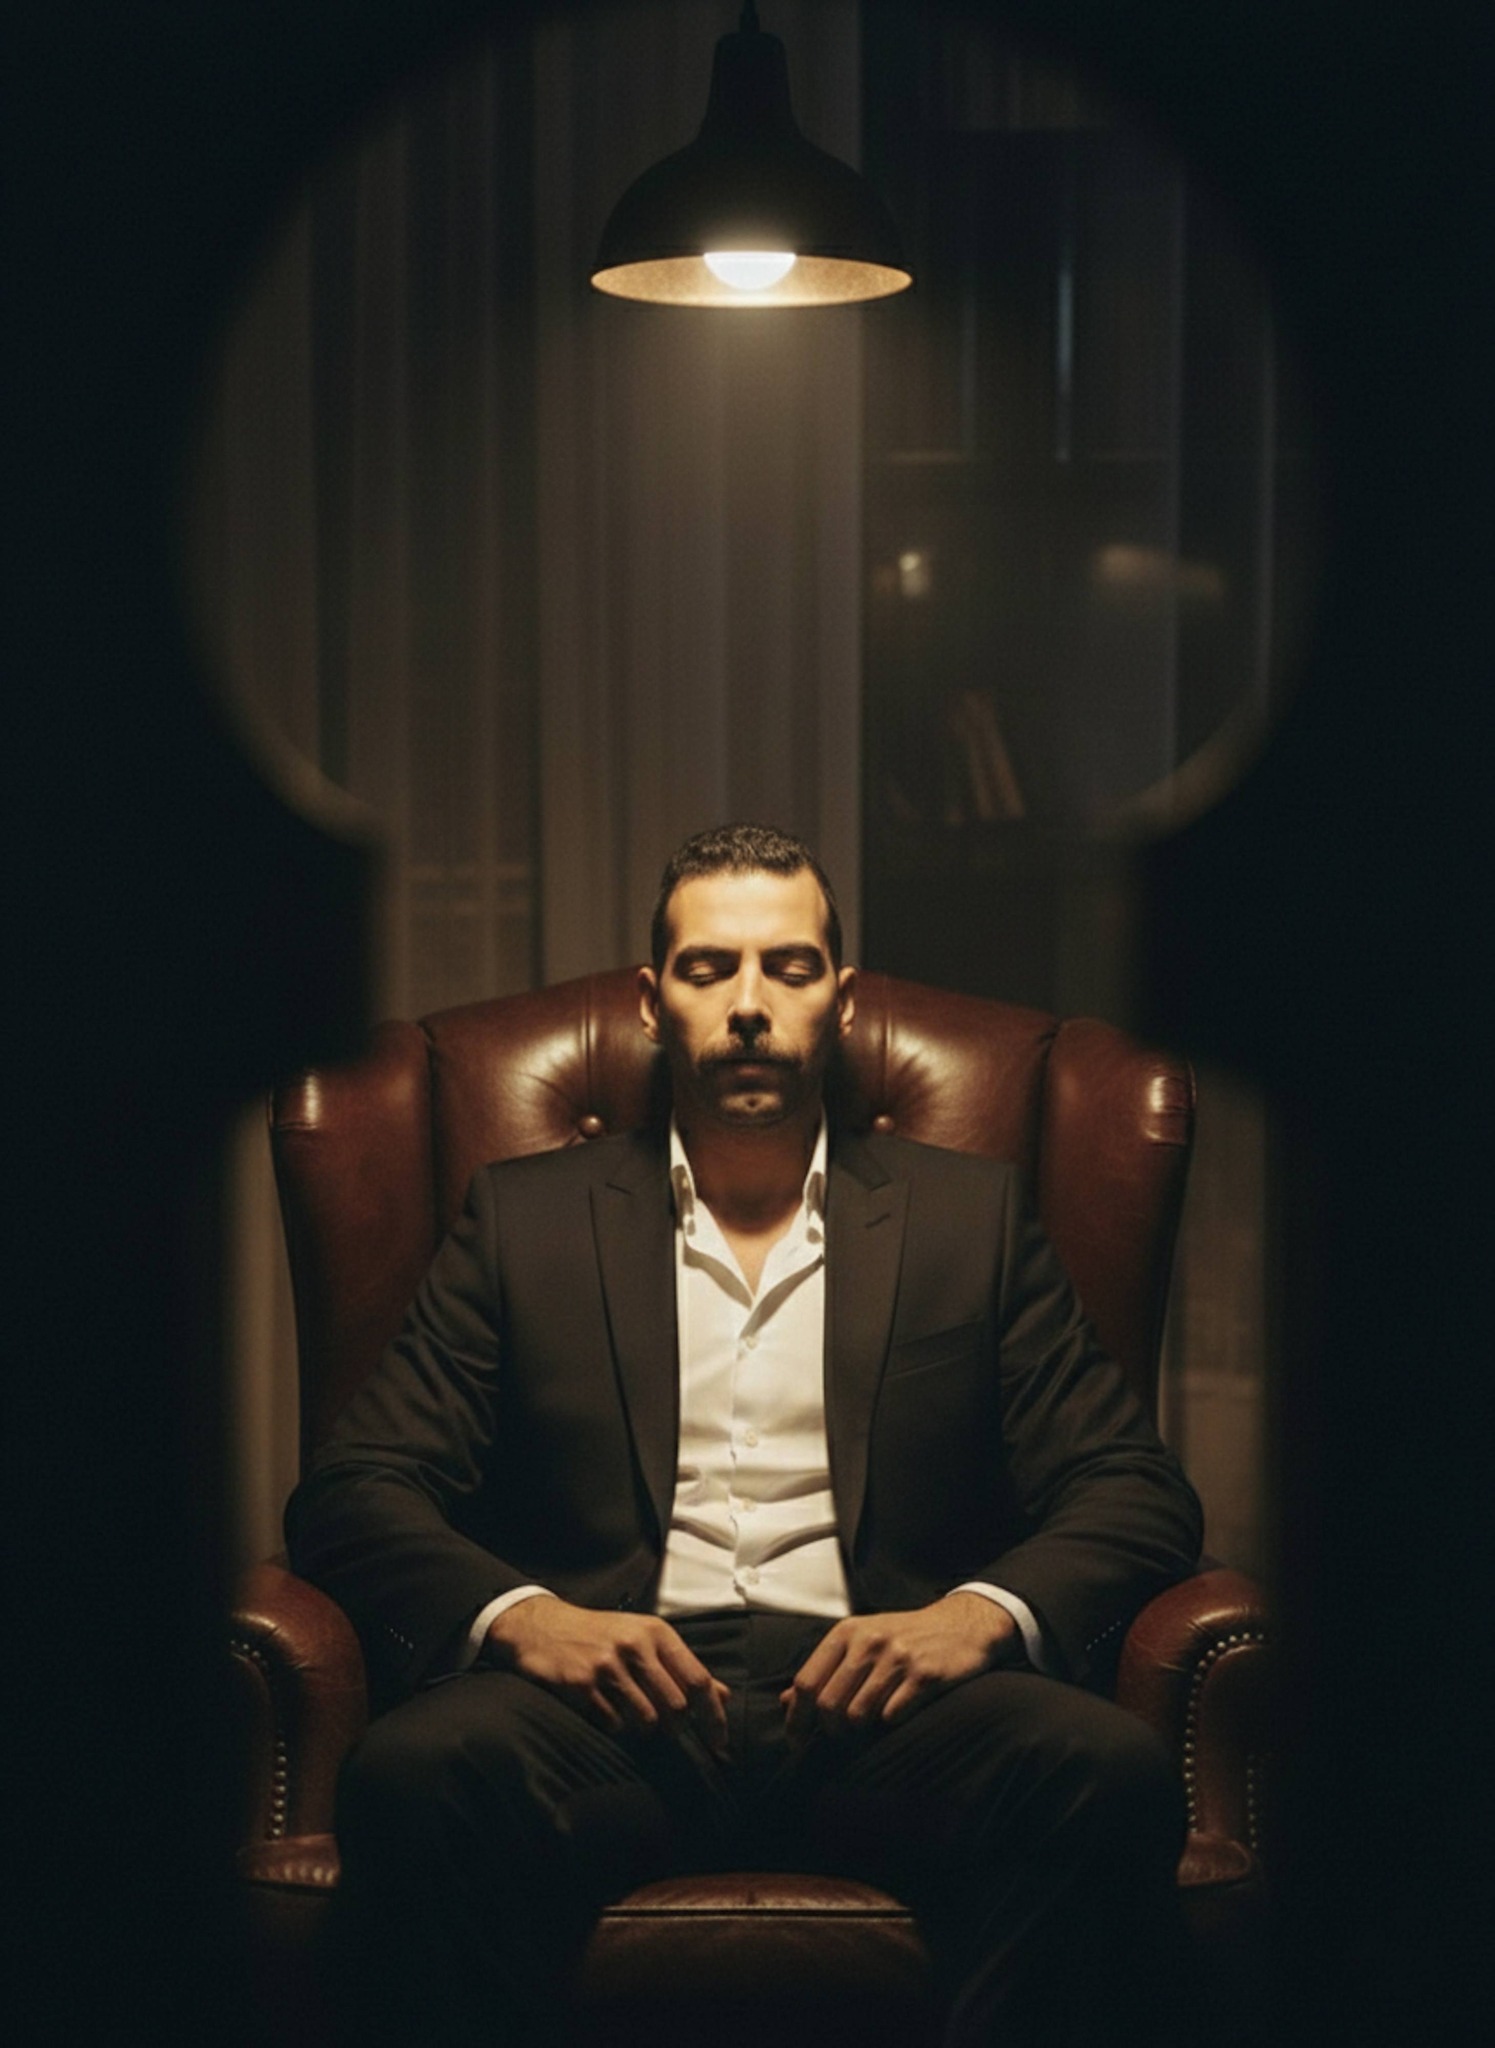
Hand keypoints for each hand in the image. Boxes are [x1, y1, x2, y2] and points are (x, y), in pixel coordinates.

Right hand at [485, 1597, 729, 1755]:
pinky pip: (612, 1723)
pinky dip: (614, 1726)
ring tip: (632, 1716)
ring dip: (644, 1729)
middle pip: (675, 1706)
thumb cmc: (602, 1635)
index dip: (713, 1716)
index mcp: (656, 1633)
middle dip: (675, 1727)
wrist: (543, 1626)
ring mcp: (607, 1664)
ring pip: (646, 1719)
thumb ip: (683, 1666)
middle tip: (666, 1729)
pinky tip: (604, 1710)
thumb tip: (724, 1696)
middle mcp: (634, 1645)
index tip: (719, 1742)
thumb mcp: (645, 1639)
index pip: (698, 1680)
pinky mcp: (581, 1683)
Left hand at [780, 1593, 1018, 1746]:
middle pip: (828, 1705)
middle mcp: (869, 1642)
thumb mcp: (860, 1640)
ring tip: (868, 1724)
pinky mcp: (925, 1676)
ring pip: (857, 1715)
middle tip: (839, 1736)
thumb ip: (824, 1668)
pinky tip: (897, 1712)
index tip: (796, 1740)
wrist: (960, 1624)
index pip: (806, 1682)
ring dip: (859, 1730)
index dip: (796, 1718)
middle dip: (829, 1730)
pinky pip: (892, 1717)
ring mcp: (897, 1658)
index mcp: (847, 1632)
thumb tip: (787, 1701)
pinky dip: (890, 1723)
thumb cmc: (903, 1637)